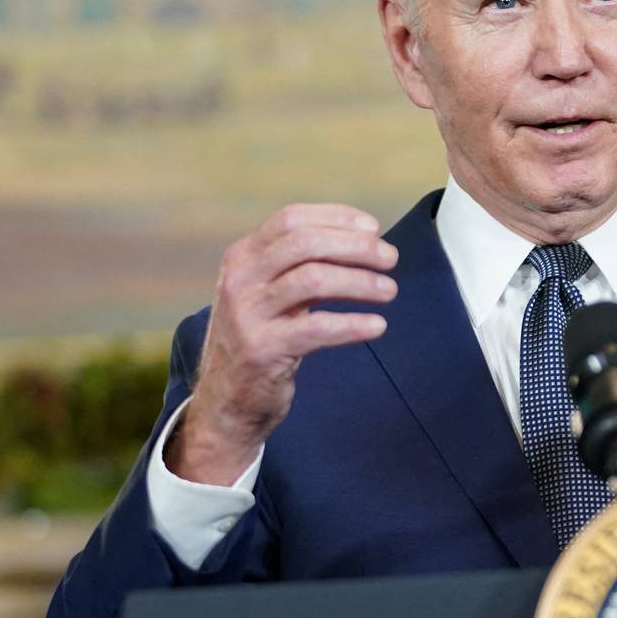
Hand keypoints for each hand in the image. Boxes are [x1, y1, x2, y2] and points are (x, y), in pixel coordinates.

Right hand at [170, 204, 396, 484]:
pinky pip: (317, 328)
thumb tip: (363, 242)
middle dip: (355, 246)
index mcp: (242, 257)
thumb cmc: (262, 339)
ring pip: (313, 280)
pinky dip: (353, 324)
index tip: (374, 228)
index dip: (336, 217)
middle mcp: (240, 279)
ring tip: (389, 291)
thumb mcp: (269, 293)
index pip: (291, 219)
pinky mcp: (261, 350)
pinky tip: (377, 326)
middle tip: (390, 258)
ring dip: (360, 282)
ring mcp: (247, 315)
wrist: (225, 400)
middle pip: (305, 243)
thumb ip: (301, 266)